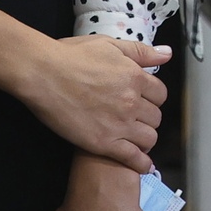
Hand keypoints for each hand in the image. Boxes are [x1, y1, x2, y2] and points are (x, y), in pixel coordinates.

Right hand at [18, 33, 171, 172]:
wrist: (43, 74)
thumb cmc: (71, 56)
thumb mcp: (109, 45)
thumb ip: (140, 51)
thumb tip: (167, 54)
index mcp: (135, 77)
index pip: (160, 94)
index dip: (152, 97)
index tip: (144, 100)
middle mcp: (132, 102)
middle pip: (155, 117)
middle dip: (147, 118)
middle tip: (136, 119)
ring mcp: (119, 124)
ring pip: (148, 138)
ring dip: (144, 138)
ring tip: (135, 138)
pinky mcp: (103, 143)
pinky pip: (132, 158)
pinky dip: (141, 163)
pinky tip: (142, 165)